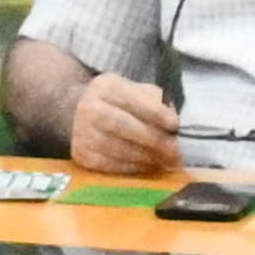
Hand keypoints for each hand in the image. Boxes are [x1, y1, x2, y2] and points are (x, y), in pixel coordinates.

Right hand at [64, 70, 185, 177]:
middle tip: (175, 151)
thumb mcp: (136, 91)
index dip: (155, 113)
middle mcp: (88, 108)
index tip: (175, 125)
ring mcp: (81, 133)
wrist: (79, 114)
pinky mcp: (81, 155)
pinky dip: (133, 167)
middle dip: (152, 139)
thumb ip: (156, 102)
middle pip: (122, 125)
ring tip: (165, 161)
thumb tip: (174, 123)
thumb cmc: (119, 103)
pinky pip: (110, 165)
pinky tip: (148, 166)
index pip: (132, 99)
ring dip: (145, 157)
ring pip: (116, 148)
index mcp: (105, 86)